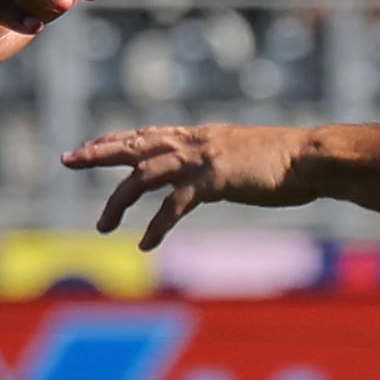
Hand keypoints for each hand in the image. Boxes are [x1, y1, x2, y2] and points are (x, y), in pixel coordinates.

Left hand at [62, 121, 316, 247]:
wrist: (312, 159)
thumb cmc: (286, 162)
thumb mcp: (245, 157)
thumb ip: (220, 164)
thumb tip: (210, 178)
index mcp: (201, 136)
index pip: (148, 134)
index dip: (117, 139)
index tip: (91, 144)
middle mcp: (195, 142)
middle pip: (134, 145)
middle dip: (98, 153)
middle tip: (67, 159)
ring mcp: (202, 159)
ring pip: (144, 176)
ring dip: (118, 201)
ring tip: (102, 226)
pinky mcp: (213, 181)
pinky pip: (174, 206)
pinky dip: (156, 226)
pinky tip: (145, 244)